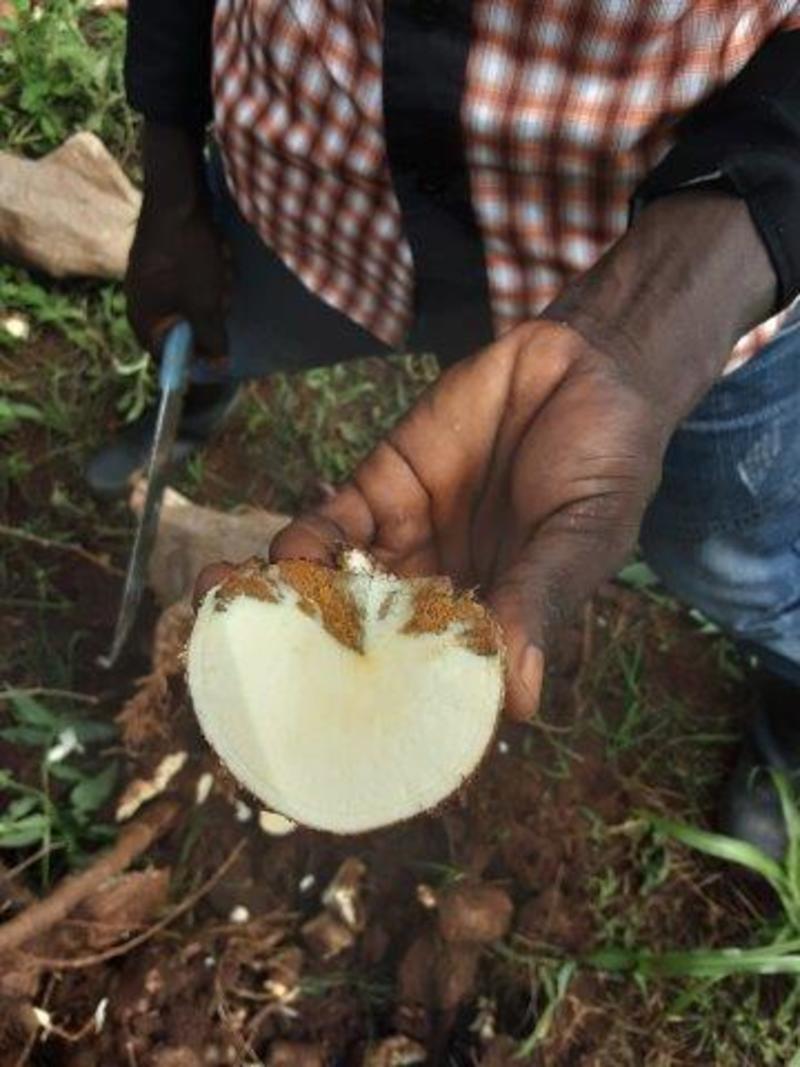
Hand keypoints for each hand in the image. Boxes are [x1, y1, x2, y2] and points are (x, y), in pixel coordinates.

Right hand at [125, 124, 229, 361]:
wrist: (177, 193)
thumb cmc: (187, 253)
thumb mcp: (205, 303)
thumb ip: (212, 338)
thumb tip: (219, 366)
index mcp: (142, 316)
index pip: (165, 355)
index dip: (194, 359)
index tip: (218, 353)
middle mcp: (139, 299)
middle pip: (180, 328)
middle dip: (207, 317)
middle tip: (221, 297)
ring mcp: (149, 276)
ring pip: (189, 302)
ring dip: (210, 292)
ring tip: (219, 269)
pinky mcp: (161, 257)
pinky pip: (187, 279)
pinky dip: (206, 274)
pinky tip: (216, 255)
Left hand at [195, 190, 776, 720]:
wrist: (583, 360)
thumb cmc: (606, 459)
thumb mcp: (581, 536)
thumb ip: (539, 601)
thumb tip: (519, 701)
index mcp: (493, 618)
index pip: (431, 681)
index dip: (387, 712)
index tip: (342, 746)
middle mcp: (441, 589)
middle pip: (366, 643)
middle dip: (313, 666)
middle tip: (258, 695)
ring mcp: (407, 539)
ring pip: (335, 588)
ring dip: (286, 609)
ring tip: (237, 627)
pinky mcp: (382, 485)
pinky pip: (332, 524)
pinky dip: (304, 547)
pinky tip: (281, 562)